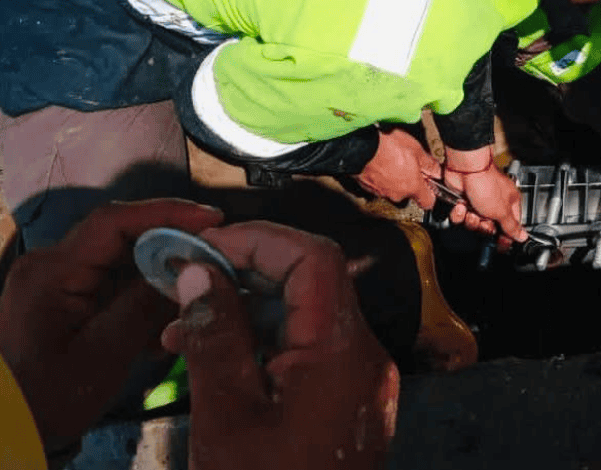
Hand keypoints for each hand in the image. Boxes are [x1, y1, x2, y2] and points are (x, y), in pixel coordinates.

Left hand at [0, 199, 222, 452]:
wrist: (11, 433)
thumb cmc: (50, 396)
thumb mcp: (104, 353)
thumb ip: (145, 305)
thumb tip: (190, 268)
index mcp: (52, 271)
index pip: (113, 221)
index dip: (166, 213)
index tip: (211, 219)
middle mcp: (52, 265)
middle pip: (123, 237)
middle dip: (171, 247)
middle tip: (216, 257)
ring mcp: (60, 281)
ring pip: (125, 260)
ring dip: (161, 276)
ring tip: (193, 296)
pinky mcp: (69, 298)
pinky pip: (116, 283)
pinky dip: (145, 296)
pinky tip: (165, 321)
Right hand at [161, 222, 398, 469]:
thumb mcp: (226, 414)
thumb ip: (215, 336)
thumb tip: (200, 272)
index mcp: (341, 350)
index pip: (314, 258)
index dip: (260, 240)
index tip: (205, 249)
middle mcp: (364, 355)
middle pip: (315, 282)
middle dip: (248, 272)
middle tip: (186, 283)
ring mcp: (361, 380)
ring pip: (309, 316)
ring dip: (250, 311)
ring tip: (181, 329)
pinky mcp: (351, 401)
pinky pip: (313, 350)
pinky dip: (268, 344)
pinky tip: (216, 359)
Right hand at [356, 126, 439, 208]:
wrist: (359, 147)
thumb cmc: (387, 146)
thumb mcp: (415, 149)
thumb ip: (429, 163)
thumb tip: (437, 170)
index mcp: (412, 187)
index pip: (428, 202)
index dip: (430, 194)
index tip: (430, 183)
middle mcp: (397, 195)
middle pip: (409, 193)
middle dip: (410, 181)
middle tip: (409, 164)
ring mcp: (381, 193)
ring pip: (394, 189)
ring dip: (395, 179)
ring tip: (392, 161)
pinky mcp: (368, 188)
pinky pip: (380, 186)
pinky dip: (382, 178)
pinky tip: (381, 164)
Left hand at [443, 146, 526, 241]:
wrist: (464, 170)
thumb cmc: (486, 182)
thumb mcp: (502, 210)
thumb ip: (512, 226)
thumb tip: (523, 236)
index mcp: (509, 202)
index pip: (511, 225)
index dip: (506, 236)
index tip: (502, 244)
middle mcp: (494, 202)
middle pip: (490, 227)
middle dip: (484, 226)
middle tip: (483, 220)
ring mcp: (478, 201)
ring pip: (474, 223)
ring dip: (470, 220)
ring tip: (471, 211)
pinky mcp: (463, 200)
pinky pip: (461, 217)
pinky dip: (459, 213)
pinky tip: (461, 206)